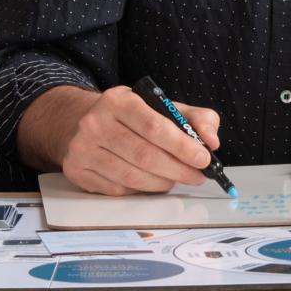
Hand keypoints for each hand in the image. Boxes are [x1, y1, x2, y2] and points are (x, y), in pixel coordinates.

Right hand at [26, 85, 221, 194]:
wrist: (83, 122)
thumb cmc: (132, 117)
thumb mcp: (163, 106)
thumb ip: (196, 118)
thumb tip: (212, 141)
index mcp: (118, 100)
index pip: (155, 127)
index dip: (182, 146)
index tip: (203, 158)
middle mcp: (95, 123)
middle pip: (145, 156)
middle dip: (178, 170)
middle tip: (197, 176)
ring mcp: (82, 149)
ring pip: (132, 177)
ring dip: (162, 183)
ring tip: (177, 179)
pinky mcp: (77, 171)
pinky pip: (118, 189)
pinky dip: (141, 189)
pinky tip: (151, 181)